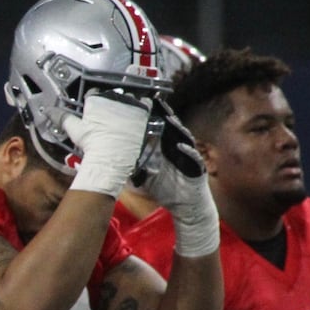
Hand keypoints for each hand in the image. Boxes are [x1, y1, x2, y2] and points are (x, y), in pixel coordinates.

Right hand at [62, 90, 154, 197]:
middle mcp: (113, 97)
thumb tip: (47, 111)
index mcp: (96, 99)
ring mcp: (129, 103)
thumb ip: (62, 117)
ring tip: (122, 115)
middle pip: (112, 93)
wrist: (111, 156)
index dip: (93, 100)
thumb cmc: (91, 143)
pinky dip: (142, 105)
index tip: (94, 109)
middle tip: (108, 115)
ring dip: (126, 102)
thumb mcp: (74, 130)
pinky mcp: (142, 111)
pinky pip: (145, 102)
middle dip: (110, 101)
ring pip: (128, 96)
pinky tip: (137, 113)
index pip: (94, 92)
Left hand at [135, 104, 219, 257]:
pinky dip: (187, 152)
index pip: (158, 131)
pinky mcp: (197, 168)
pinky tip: (181, 147)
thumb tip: (112, 161)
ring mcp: (188, 157)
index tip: (141, 106)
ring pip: (183, 139)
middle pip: (171, 130)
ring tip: (169, 119)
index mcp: (165, 150)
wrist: (185, 205)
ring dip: (177, 129)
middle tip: (155, 104)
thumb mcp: (145, 175)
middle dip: (164, 117)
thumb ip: (133, 165)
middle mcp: (177, 149)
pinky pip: (193, 158)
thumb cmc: (166, 188)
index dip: (151, 119)